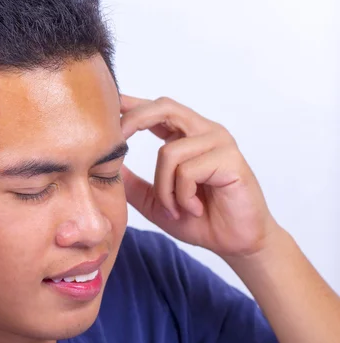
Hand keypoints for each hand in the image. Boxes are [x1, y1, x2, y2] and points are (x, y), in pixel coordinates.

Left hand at [119, 95, 279, 257]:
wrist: (236, 243)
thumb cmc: (199, 219)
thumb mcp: (156, 201)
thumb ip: (133, 183)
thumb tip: (106, 165)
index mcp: (186, 136)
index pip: (156, 109)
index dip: (132, 104)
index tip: (109, 99)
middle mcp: (203, 131)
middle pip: (163, 108)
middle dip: (133, 121)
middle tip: (116, 141)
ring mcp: (219, 142)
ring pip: (169, 152)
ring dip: (164, 188)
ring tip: (176, 208)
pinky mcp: (230, 159)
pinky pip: (187, 171)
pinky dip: (182, 196)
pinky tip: (195, 209)